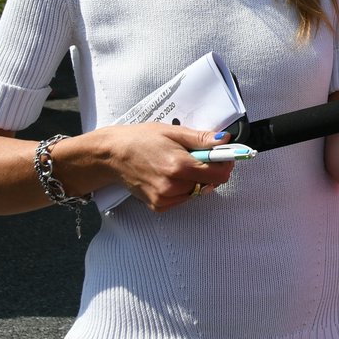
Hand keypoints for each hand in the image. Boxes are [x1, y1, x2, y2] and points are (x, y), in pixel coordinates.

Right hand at [110, 123, 235, 212]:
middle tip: (195, 155)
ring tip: (177, 164)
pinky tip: (169, 176)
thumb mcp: (174, 132)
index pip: (219, 173)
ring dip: (196, 179)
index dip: (226, 163)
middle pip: (210, 183)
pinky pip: (183, 199)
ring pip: (197, 191)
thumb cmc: (141, 139)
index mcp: (179, 166)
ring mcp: (164, 198)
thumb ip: (202, 139)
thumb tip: (225, 140)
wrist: (112, 155)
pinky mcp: (158, 206)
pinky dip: (183, 188)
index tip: (225, 155)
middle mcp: (173, 186)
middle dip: (209, 169)